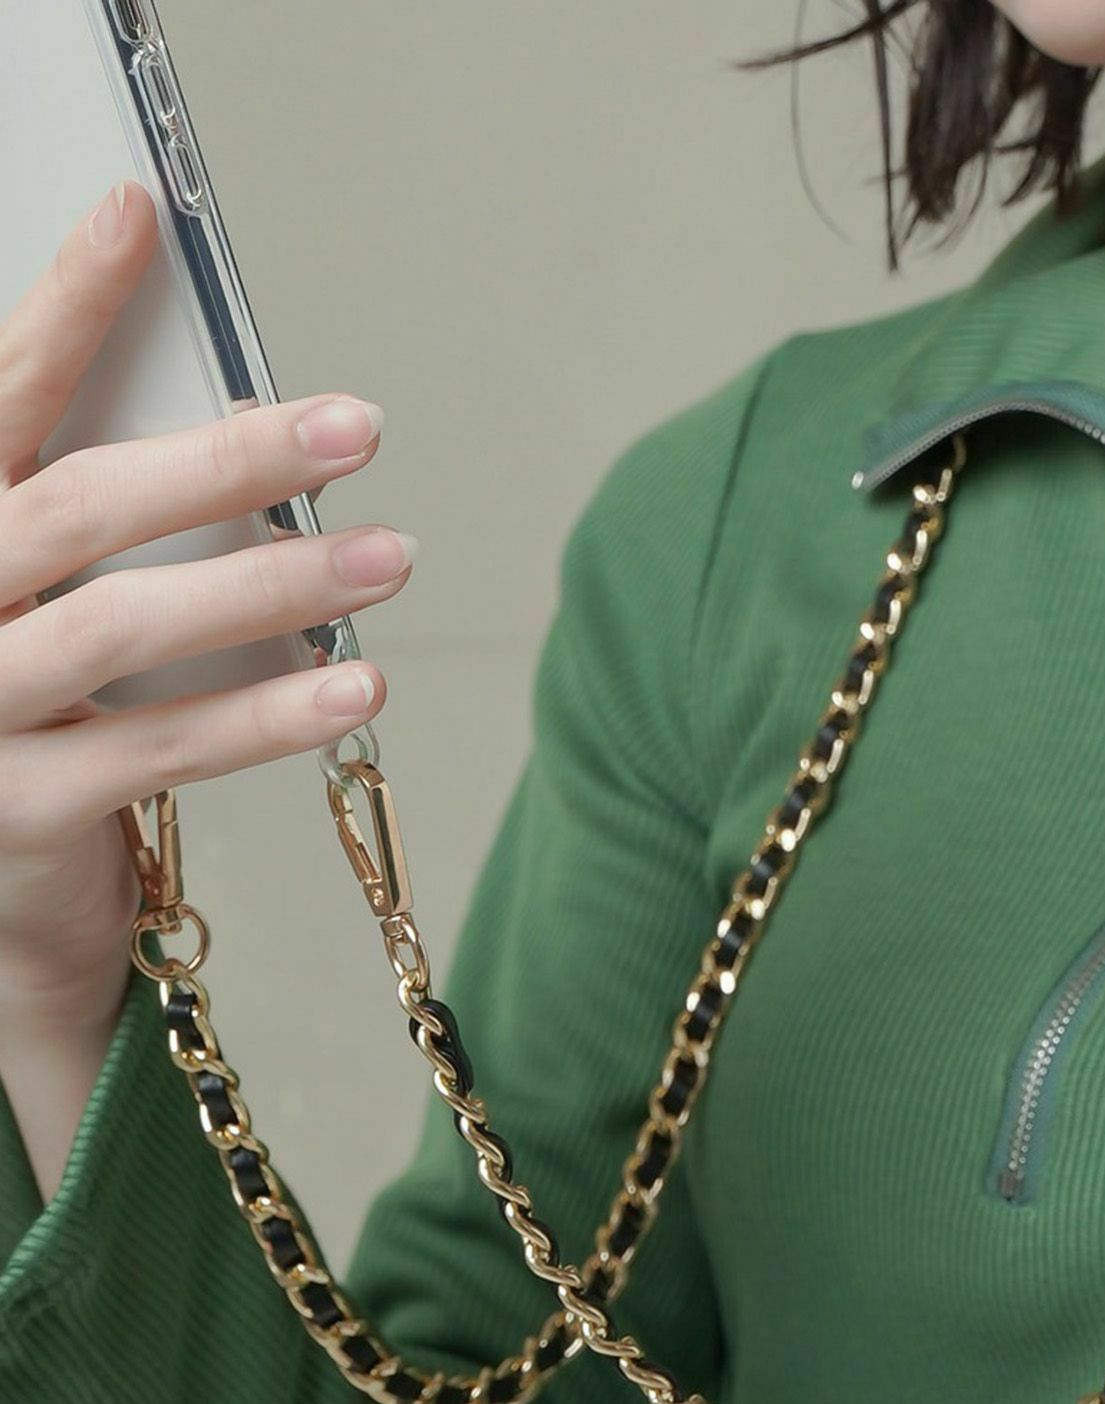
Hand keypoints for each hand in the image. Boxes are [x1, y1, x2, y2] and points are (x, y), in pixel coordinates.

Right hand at [0, 179, 414, 1018]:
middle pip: (81, 509)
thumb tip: (240, 437)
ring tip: (390, 557)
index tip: (139, 214)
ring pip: (124, 627)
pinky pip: (160, 752)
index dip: (62, 308)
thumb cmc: (32, 714)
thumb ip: (100, 523)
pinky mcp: (18, 811)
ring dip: (272, 587)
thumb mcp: (43, 601)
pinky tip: (356, 686)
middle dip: (226, 458)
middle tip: (355, 429)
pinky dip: (266, 715)